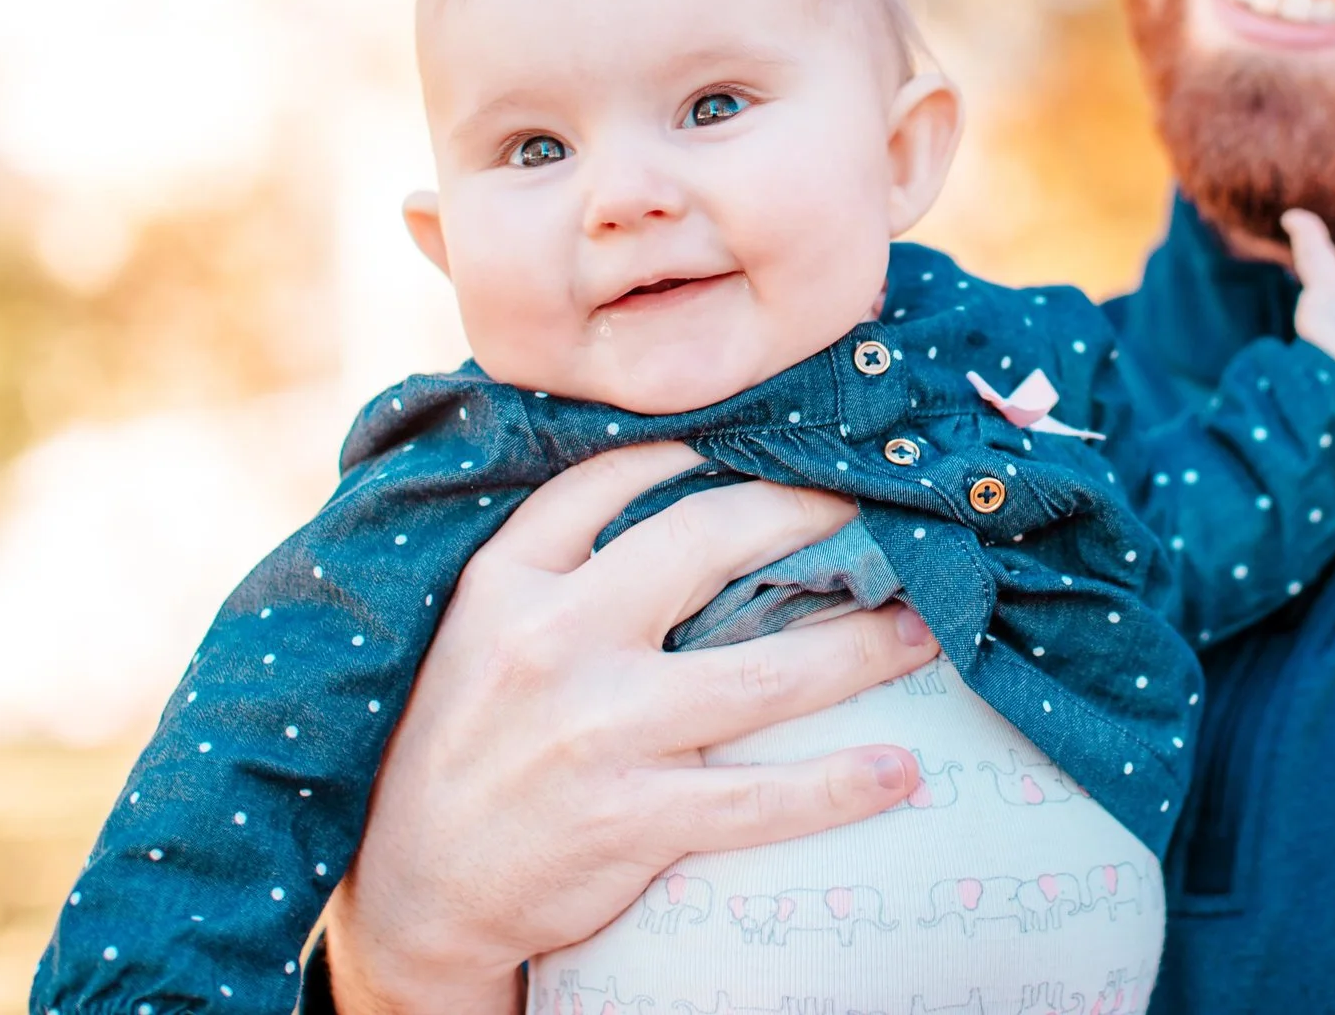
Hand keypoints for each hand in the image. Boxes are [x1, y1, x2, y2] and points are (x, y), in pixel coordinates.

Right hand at [320, 442, 940, 1013]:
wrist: (411, 892)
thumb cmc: (455, 745)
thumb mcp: (471, 629)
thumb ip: (549, 559)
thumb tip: (661, 479)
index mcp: (507, 581)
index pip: (609, 479)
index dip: (700, 447)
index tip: (773, 441)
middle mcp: (552, 640)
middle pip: (706, 543)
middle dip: (806, 515)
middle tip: (875, 509)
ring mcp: (596, 731)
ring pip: (763, 675)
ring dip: (861, 649)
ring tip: (924, 629)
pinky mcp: (628, 818)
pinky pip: (757, 798)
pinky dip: (837, 785)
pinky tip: (900, 770)